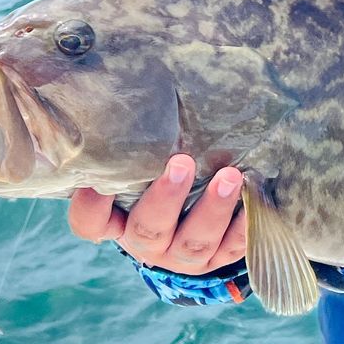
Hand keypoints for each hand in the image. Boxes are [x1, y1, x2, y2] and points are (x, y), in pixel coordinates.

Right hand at [68, 155, 246, 275]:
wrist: (193, 218)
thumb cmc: (157, 176)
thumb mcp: (139, 166)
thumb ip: (130, 143)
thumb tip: (124, 84)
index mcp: (117, 223)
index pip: (91, 222)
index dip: (92, 204)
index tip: (97, 177)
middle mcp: (147, 244)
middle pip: (149, 230)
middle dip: (166, 198)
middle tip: (182, 163)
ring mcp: (182, 256)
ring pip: (194, 242)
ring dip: (212, 209)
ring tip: (229, 176)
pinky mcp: (218, 259)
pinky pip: (232, 248)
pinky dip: (244, 225)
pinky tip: (252, 196)